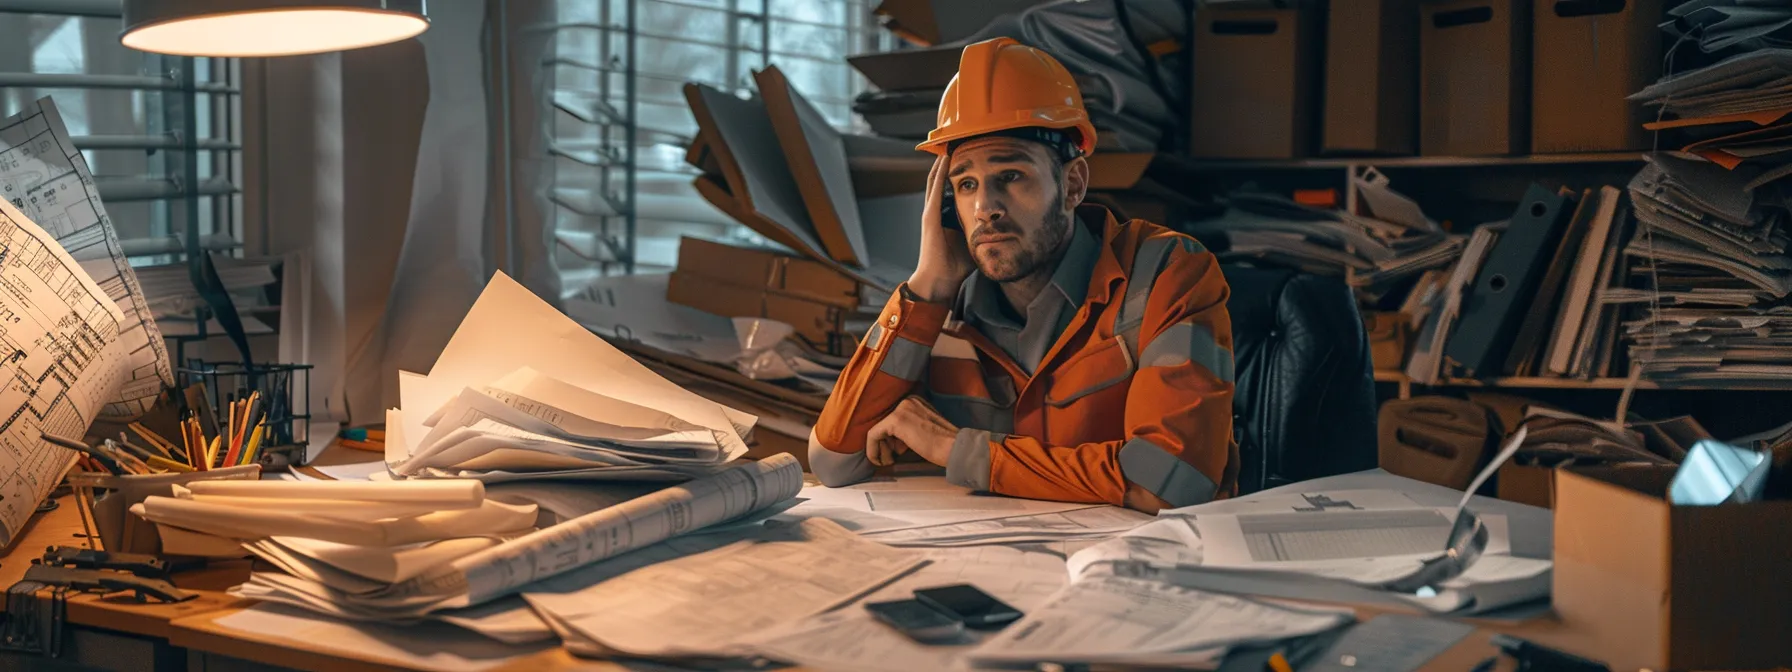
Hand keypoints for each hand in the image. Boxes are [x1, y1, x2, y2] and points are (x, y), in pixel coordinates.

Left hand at [866, 396, 958, 467]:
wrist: (954, 448)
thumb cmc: (943, 445)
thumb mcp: (925, 430)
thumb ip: (910, 429)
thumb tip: (892, 441)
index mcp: (915, 402)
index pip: (892, 420)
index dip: (892, 440)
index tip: (897, 452)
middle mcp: (907, 401)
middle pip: (884, 424)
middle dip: (885, 444)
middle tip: (892, 458)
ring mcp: (901, 409)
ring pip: (878, 430)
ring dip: (880, 448)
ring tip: (889, 460)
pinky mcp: (896, 420)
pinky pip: (874, 435)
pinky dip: (873, 450)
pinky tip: (879, 460)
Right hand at [906, 154, 974, 302]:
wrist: (939, 282)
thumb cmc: (956, 266)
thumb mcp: (975, 242)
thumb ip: (986, 231)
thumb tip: (1008, 226)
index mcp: (947, 216)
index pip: (954, 188)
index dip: (962, 172)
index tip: (974, 156)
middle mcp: (937, 211)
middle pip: (942, 180)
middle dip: (952, 162)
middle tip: (963, 143)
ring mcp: (931, 213)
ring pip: (935, 180)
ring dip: (943, 163)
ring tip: (953, 144)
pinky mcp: (930, 218)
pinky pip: (934, 191)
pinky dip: (939, 175)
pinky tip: (945, 161)